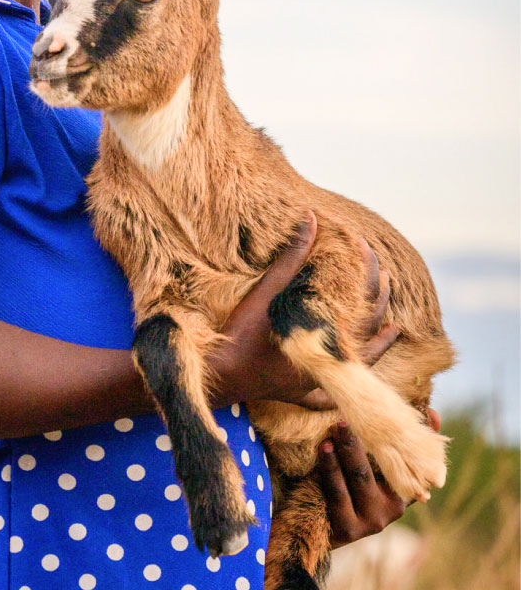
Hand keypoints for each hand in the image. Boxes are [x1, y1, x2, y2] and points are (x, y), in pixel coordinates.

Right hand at [212, 213, 397, 407]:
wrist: (220, 372)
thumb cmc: (244, 333)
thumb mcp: (268, 290)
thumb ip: (292, 257)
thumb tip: (311, 219)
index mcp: (327, 333)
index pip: (361, 297)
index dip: (368, 269)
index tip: (365, 248)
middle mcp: (329, 361)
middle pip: (368, 327)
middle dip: (379, 298)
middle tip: (385, 274)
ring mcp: (317, 380)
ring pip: (361, 363)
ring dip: (379, 341)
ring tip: (392, 324)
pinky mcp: (300, 392)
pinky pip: (330, 395)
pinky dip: (345, 385)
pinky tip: (353, 378)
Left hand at [322, 410, 441, 546]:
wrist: (319, 525)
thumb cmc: (349, 485)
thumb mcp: (374, 465)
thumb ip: (396, 442)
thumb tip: (432, 412)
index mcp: (402, 493)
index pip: (415, 464)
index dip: (418, 439)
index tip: (425, 412)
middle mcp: (392, 508)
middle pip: (384, 466)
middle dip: (370, 436)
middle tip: (352, 412)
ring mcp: (372, 520)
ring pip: (359, 478)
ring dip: (347, 449)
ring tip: (335, 427)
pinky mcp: (349, 528)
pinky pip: (339, 493)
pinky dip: (331, 468)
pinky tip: (324, 448)